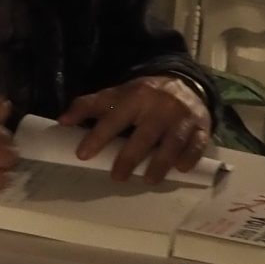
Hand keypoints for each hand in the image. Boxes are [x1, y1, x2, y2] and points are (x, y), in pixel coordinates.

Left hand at [60, 78, 211, 181]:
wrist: (185, 83)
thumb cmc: (143, 96)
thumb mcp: (116, 95)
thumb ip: (89, 106)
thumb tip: (62, 122)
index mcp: (136, 97)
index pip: (114, 118)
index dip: (98, 136)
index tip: (83, 155)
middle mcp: (160, 106)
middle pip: (144, 134)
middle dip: (130, 157)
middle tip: (117, 177)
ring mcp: (183, 117)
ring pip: (172, 142)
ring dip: (160, 163)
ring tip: (148, 180)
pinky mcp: (202, 127)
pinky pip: (198, 144)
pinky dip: (190, 157)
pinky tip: (180, 169)